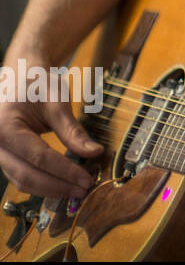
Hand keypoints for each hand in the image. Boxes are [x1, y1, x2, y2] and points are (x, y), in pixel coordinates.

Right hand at [0, 54, 102, 198]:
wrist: (20, 74)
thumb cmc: (37, 83)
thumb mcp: (57, 102)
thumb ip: (73, 130)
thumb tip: (94, 153)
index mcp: (5, 126)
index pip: (38, 157)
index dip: (64, 171)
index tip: (87, 179)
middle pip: (26, 175)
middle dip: (57, 186)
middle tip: (85, 190)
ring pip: (21, 180)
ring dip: (50, 189)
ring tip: (77, 189)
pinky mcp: (5, 156)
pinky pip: (21, 175)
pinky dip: (42, 182)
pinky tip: (63, 184)